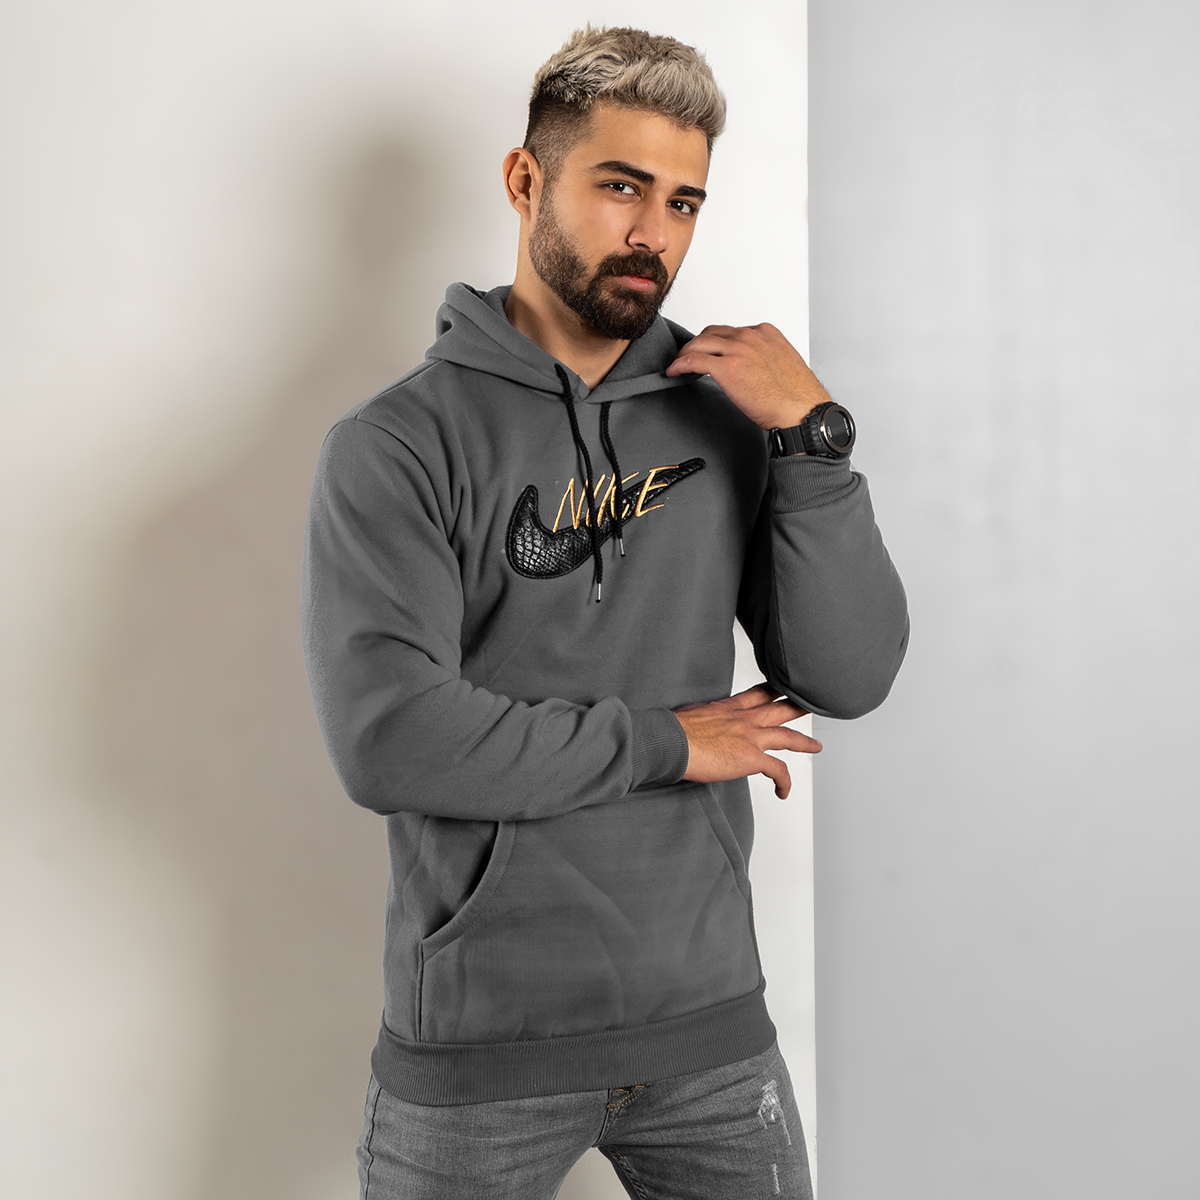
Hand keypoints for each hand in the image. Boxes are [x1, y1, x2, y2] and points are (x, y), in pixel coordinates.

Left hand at [665, 323, 832, 430]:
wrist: (801, 411)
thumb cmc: (797, 397)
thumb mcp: (783, 365)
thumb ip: (764, 359)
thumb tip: (751, 369)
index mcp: (766, 333)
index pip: (732, 331)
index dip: (715, 342)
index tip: (709, 352)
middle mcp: (751, 336)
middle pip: (712, 333)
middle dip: (697, 345)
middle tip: (688, 358)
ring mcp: (738, 349)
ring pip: (699, 343)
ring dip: (685, 354)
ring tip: (678, 365)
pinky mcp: (726, 367)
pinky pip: (693, 360)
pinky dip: (679, 365)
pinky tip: (674, 372)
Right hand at [673, 683, 820, 798]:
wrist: (670, 742)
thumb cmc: (672, 731)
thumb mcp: (692, 715)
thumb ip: (704, 719)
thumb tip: (700, 728)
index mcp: (727, 707)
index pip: (756, 694)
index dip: (773, 690)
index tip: (782, 688)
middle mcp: (743, 719)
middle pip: (778, 709)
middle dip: (797, 706)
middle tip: (810, 704)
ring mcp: (750, 737)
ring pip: (787, 736)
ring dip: (804, 742)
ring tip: (816, 746)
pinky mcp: (751, 758)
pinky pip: (778, 771)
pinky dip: (785, 782)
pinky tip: (783, 792)